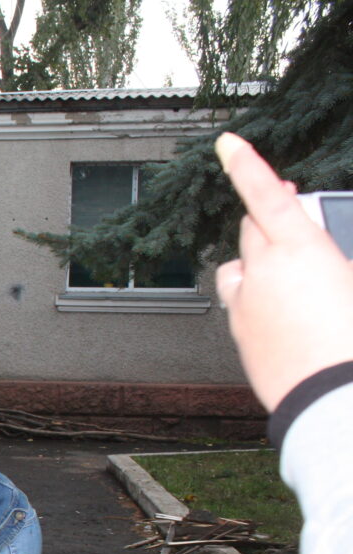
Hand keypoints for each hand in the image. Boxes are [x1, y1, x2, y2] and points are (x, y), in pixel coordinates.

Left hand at [214, 132, 352, 411]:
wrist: (334, 397)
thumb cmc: (351, 339)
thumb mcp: (351, 277)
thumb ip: (331, 253)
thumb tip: (313, 244)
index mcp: (299, 250)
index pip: (265, 195)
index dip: (245, 164)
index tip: (226, 144)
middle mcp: (263, 272)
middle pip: (252, 228)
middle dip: (268, 219)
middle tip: (293, 221)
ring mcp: (246, 304)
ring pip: (239, 267)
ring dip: (256, 261)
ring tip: (285, 272)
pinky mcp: (239, 334)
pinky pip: (241, 303)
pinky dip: (256, 297)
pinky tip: (282, 313)